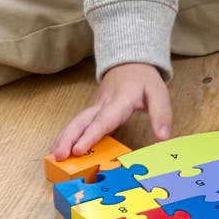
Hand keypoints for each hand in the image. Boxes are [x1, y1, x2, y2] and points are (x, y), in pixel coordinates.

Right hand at [50, 63, 171, 160]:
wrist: (131, 62)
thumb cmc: (144, 79)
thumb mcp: (159, 93)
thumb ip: (161, 115)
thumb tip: (163, 138)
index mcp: (119, 101)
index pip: (103, 120)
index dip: (91, 135)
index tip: (78, 150)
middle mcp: (102, 104)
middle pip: (82, 121)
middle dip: (69, 138)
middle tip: (59, 156)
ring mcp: (95, 107)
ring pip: (76, 122)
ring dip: (64, 138)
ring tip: (55, 156)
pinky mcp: (92, 111)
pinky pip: (78, 124)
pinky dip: (67, 135)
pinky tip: (60, 149)